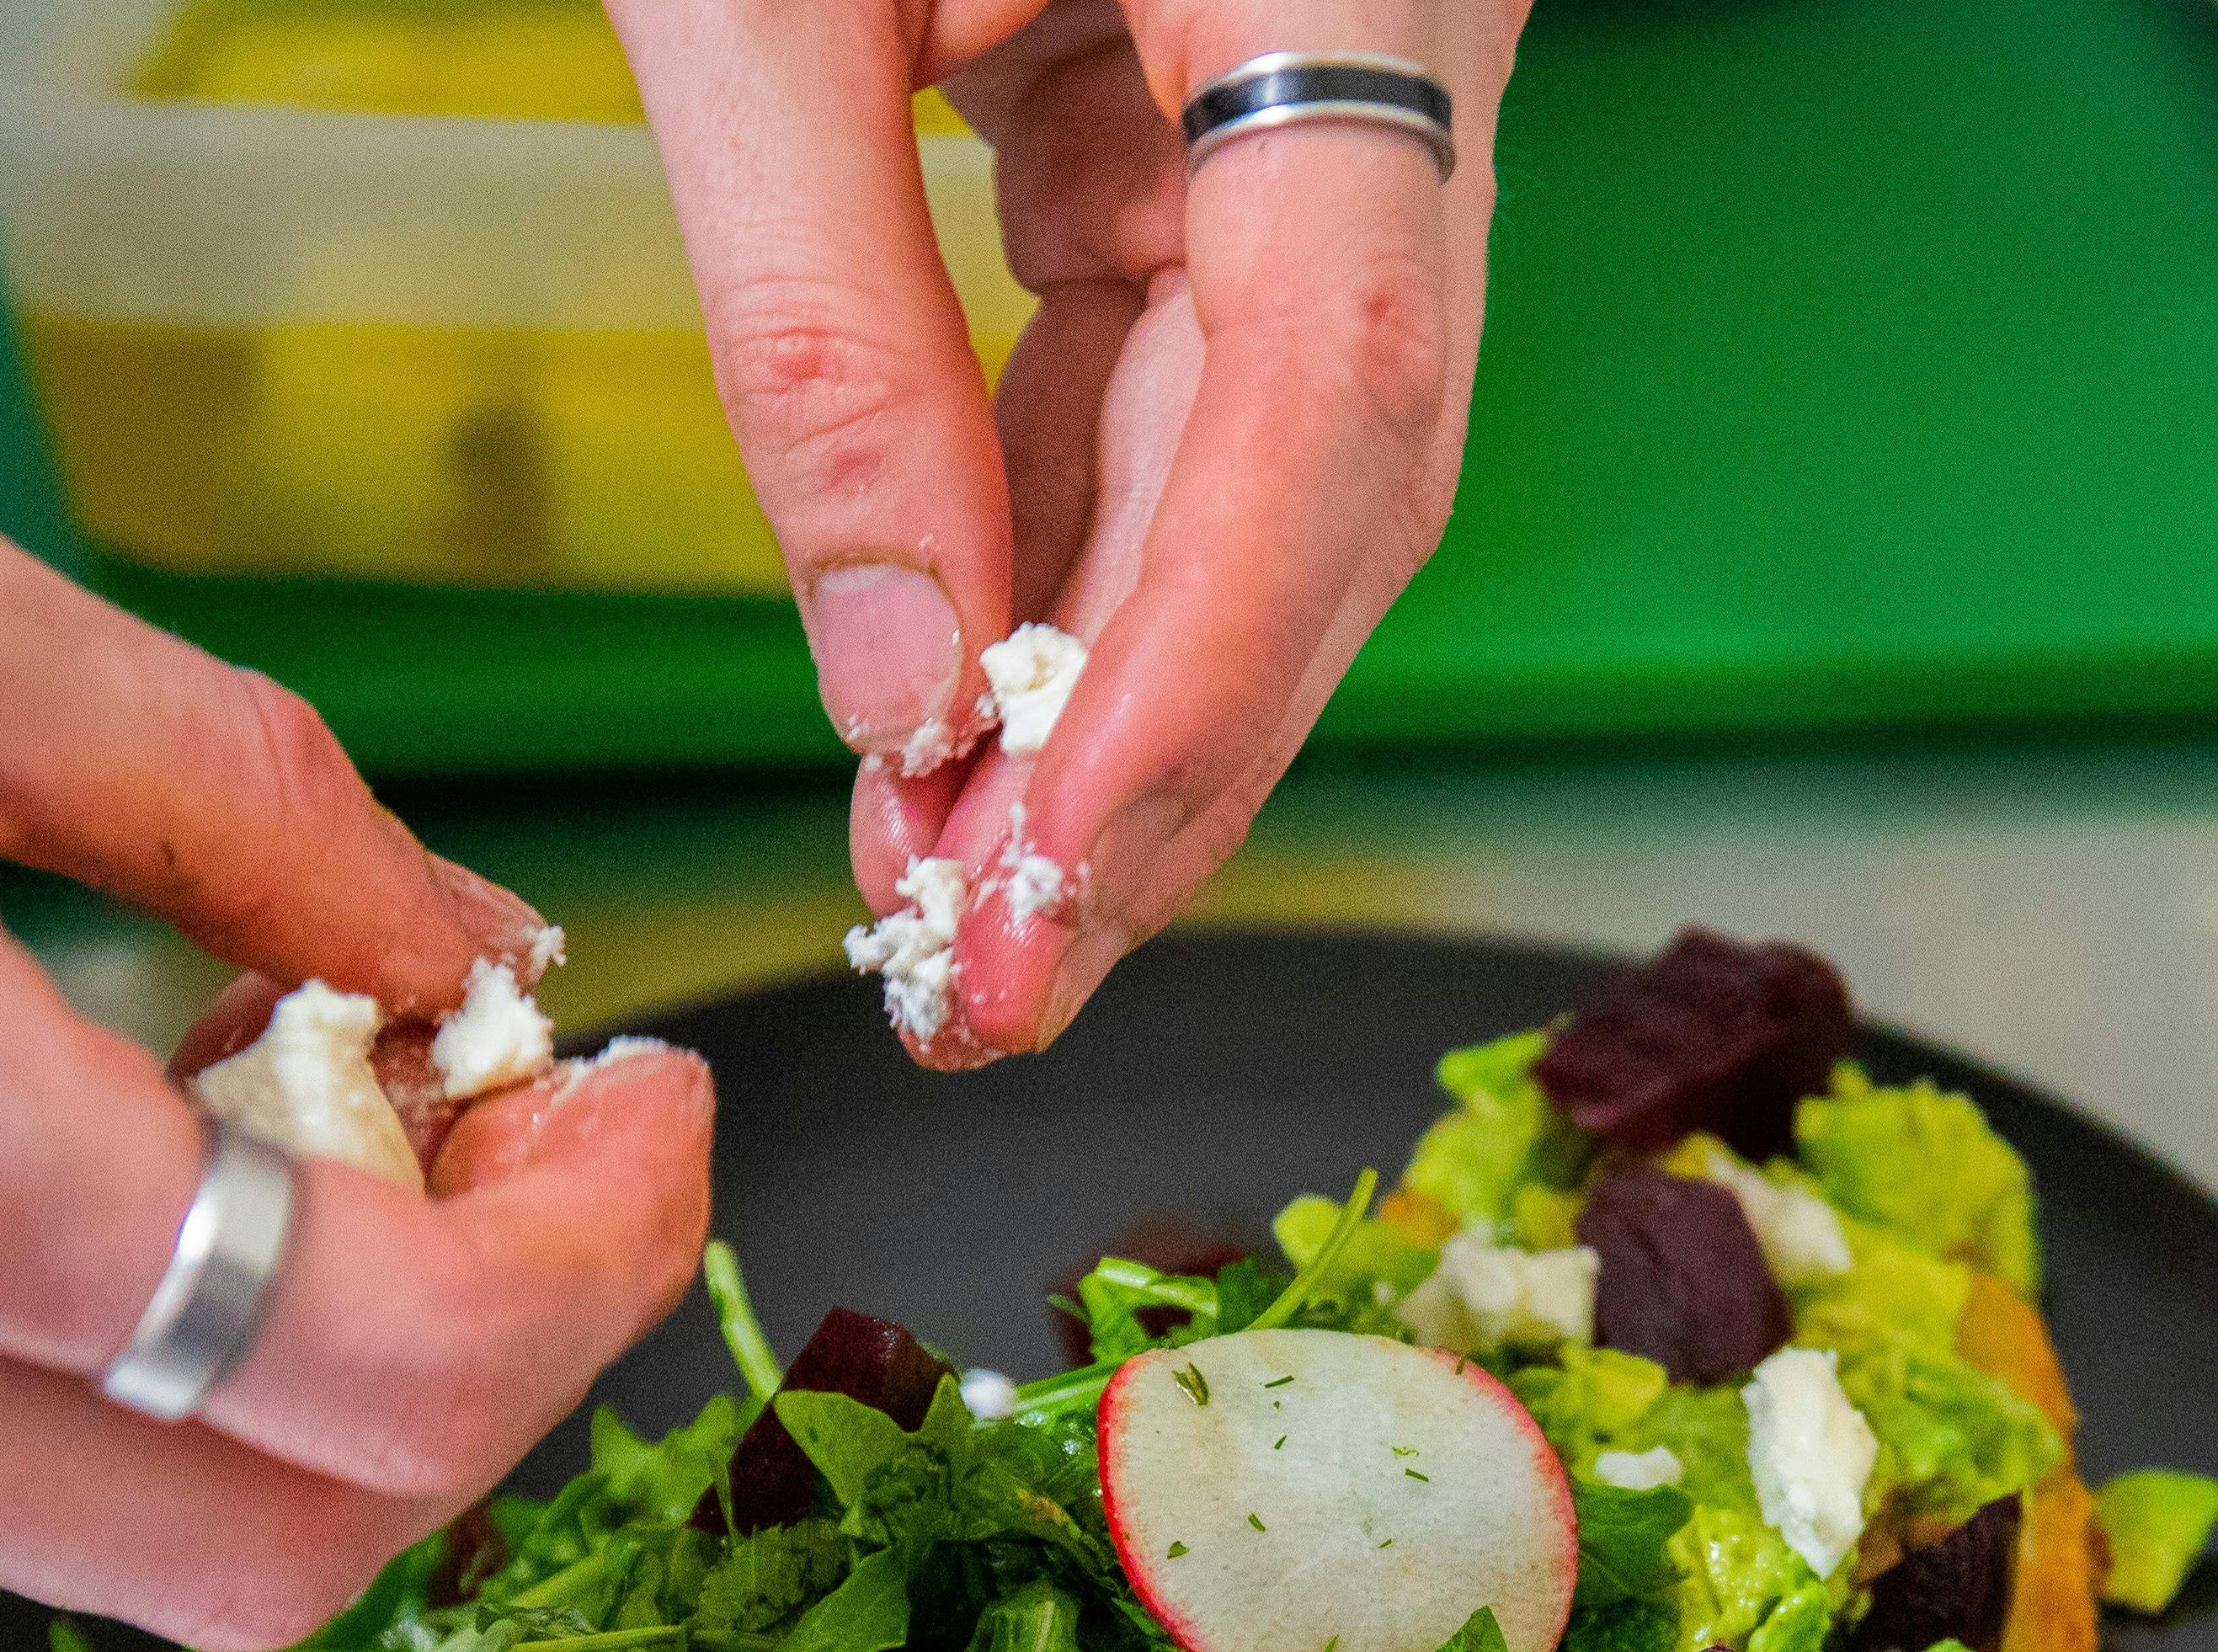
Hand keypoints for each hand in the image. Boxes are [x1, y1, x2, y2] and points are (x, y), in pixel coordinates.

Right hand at [0, 191, 713, 1649]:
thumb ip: (246, 805)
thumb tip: (456, 937)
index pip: (385, 1371)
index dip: (596, 1257)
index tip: (643, 1109)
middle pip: (285, 1557)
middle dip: (487, 1375)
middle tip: (534, 1141)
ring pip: (118, 1543)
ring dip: (304, 1376)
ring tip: (328, 1101)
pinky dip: (116, 1354)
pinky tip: (124, 1135)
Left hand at [610, 0, 1518, 1062]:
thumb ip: (819, 322)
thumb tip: (892, 681)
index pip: (1340, 366)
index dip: (1208, 652)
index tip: (1051, 862)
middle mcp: (1398, 44)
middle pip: (1342, 477)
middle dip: (1164, 759)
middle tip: (990, 990)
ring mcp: (1339, 103)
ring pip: (1277, 476)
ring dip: (1117, 710)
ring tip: (953, 921)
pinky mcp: (1236, 139)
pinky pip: (1185, 399)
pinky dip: (1068, 580)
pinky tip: (954, 747)